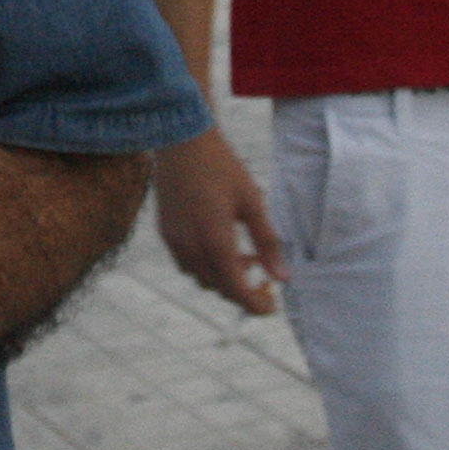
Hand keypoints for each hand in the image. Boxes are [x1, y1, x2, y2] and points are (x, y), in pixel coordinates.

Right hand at [153, 129, 282, 314]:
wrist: (182, 141)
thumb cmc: (222, 168)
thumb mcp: (253, 202)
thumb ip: (267, 243)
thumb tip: (282, 277)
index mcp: (215, 242)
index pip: (236, 290)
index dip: (255, 305)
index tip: (271, 308)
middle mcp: (191, 247)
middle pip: (218, 288)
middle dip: (241, 291)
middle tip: (262, 277)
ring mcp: (174, 241)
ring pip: (201, 278)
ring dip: (223, 278)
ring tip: (243, 256)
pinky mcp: (165, 233)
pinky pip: (187, 264)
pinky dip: (206, 266)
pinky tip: (219, 245)